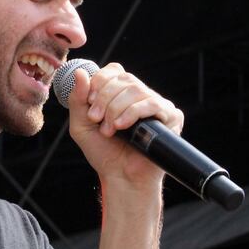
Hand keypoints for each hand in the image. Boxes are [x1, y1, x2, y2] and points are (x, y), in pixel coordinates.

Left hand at [67, 63, 184, 189]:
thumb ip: (77, 99)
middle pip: (123, 79)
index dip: (100, 82)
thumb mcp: (81, 125)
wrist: (120, 177)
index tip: (89, 102)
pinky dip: (133, 113)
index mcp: (120, 94)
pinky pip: (153, 103)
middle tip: (96, 119)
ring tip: (109, 130)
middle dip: (104, 98)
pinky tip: (123, 126)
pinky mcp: (171, 117)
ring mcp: (156, 105)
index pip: (113, 71)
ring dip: (116, 109)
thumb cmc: (103, 152)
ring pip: (136, 90)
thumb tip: (79, 72)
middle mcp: (140, 96)